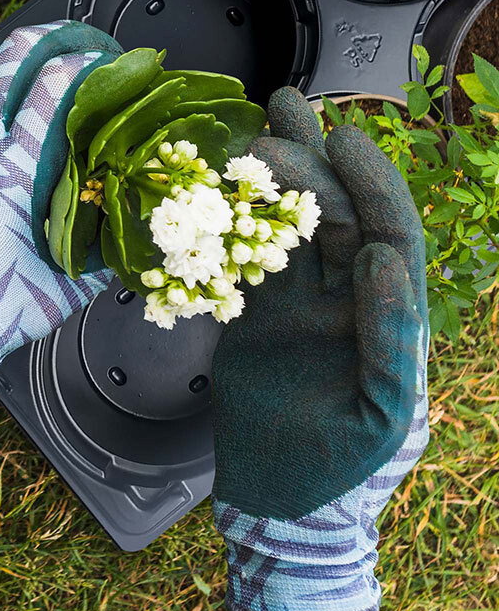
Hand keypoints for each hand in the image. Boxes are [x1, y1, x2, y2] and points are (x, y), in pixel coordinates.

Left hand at [0, 21, 122, 443]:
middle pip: (4, 65)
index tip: (107, 59)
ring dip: (4, 62)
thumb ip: (90, 268)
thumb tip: (119, 249)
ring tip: (32, 57)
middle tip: (70, 35)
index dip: (83, 63)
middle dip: (42, 37)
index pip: (51, 91)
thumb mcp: (47, 298)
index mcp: (10, 173)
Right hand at [211, 87, 427, 610]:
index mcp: (385, 317)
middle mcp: (345, 299)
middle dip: (312, 160)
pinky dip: (234, 220)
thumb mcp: (381, 414)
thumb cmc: (338, 469)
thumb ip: (392, 338)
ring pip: (288, 225)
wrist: (278, 499)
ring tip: (256, 125)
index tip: (342, 139)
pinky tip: (219, 186)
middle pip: (334, 214)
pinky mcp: (257, 312)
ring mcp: (300, 302)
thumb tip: (382, 260)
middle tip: (279, 112)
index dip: (369, 183)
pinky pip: (247, 256)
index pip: (386, 234)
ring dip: (275, 177)